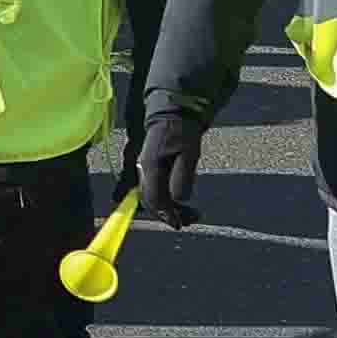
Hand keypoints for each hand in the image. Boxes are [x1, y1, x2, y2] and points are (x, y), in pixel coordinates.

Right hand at [137, 109, 208, 225]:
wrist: (174, 115)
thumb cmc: (182, 131)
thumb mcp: (188, 153)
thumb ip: (182, 177)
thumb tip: (179, 200)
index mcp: (150, 166)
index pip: (153, 198)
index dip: (165, 213)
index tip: (178, 223)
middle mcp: (145, 170)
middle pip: (152, 201)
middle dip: (169, 214)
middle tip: (187, 221)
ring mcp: (148, 171)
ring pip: (156, 197)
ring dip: (171, 208)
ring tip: (191, 214)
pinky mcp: (154, 170)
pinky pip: (159, 190)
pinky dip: (171, 200)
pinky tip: (183, 203)